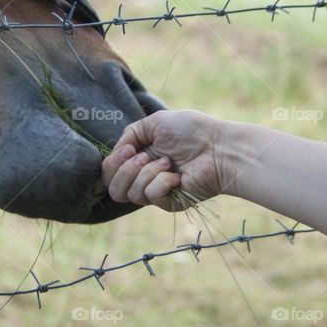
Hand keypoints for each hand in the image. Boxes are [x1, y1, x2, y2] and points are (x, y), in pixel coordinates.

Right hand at [101, 110, 225, 210]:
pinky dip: (161, 182)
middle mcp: (144, 176)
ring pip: (130, 195)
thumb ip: (130, 134)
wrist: (217, 147)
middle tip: (145, 157)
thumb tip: (118, 152)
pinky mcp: (169, 203)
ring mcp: (156, 191)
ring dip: (146, 173)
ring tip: (167, 162)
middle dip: (125, 171)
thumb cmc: (191, 131)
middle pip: (113, 189)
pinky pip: (150, 196)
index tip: (129, 150)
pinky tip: (177, 176)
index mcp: (139, 158)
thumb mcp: (154, 123)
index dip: (113, 162)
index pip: (109, 171)